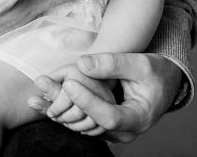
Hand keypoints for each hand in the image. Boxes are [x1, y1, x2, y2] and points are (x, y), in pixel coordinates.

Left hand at [29, 53, 182, 141]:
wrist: (161, 84)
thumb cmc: (154, 73)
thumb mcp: (139, 64)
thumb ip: (112, 63)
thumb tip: (82, 65)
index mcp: (138, 118)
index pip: (109, 116)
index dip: (88, 101)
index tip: (69, 83)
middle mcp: (124, 131)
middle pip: (89, 124)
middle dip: (63, 106)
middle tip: (41, 86)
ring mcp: (112, 132)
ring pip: (81, 125)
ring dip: (57, 110)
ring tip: (34, 97)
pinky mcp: (101, 127)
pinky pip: (80, 122)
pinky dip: (62, 111)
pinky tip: (41, 100)